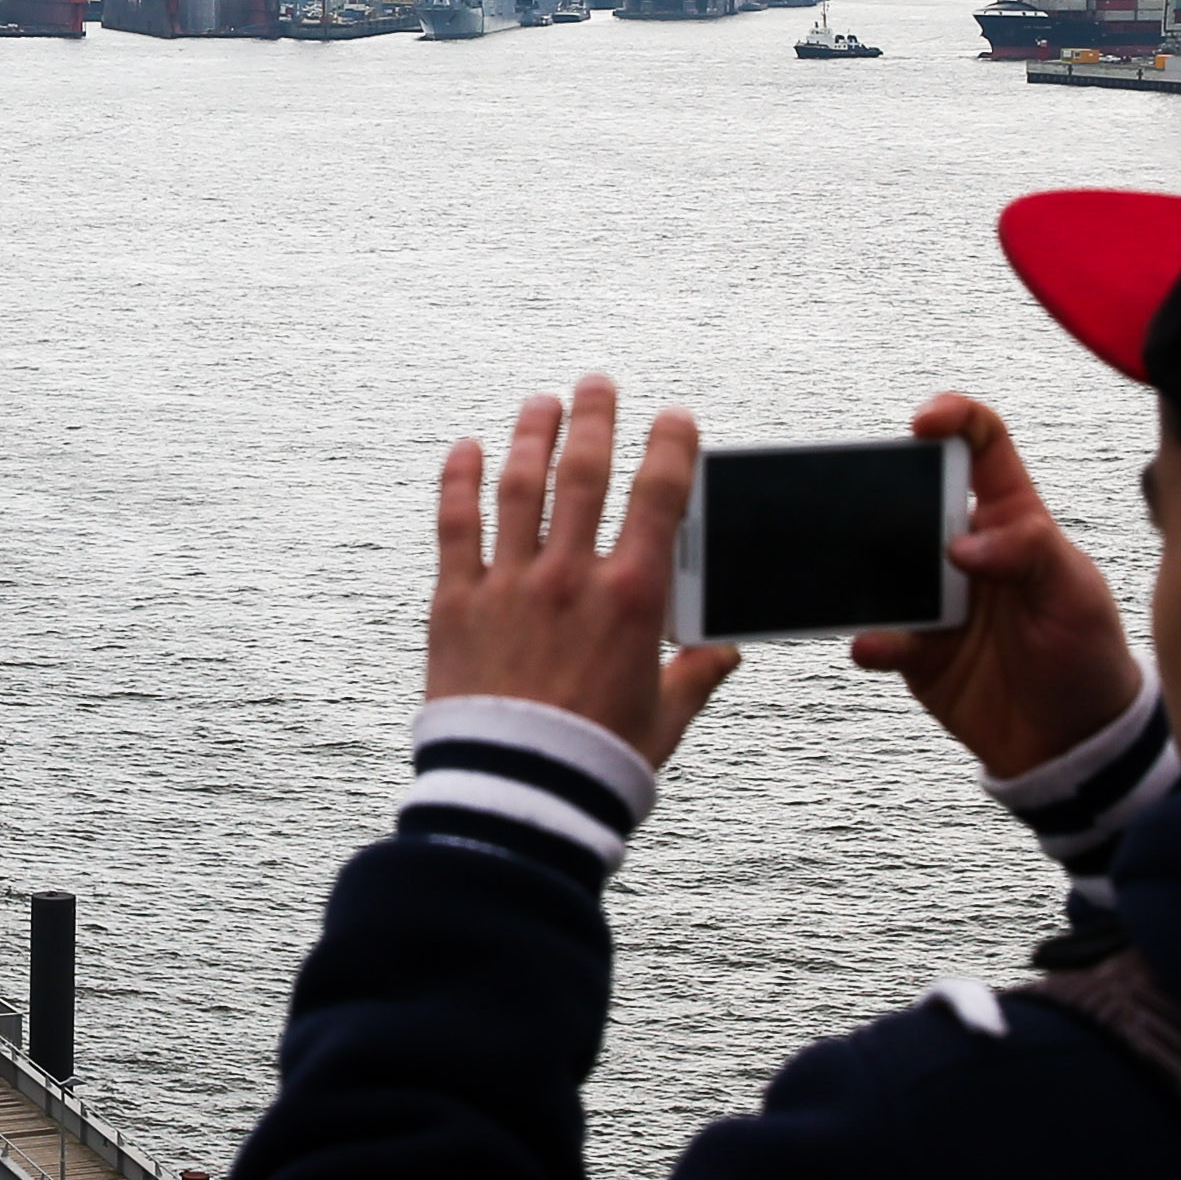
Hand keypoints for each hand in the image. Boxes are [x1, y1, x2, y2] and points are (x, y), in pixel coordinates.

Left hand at [429, 378, 743, 766]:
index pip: (660, 498)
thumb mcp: (665, 717)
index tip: (674, 420)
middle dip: (595, 418)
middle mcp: (571, 578)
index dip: (671, 447)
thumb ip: (696, 674)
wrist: (520, 794)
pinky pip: (456, 526)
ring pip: (520, 486)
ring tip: (540, 402)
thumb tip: (724, 653)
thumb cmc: (594, 763)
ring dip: (531, 434)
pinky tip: (467, 450)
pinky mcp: (457, 603)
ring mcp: (510, 584)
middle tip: (598, 386)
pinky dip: (461, 481)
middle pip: (585, 472)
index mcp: (633, 599)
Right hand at [846, 393, 1140, 776]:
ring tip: (869, 582)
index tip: (923, 423)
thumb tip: (963, 543)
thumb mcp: (1077, 594)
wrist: (1074, 743)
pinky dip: (872, 638)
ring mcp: (935, 598)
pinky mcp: (916, 648)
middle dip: (883, 492)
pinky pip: (880, 634)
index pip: (983, 446)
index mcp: (1012, 519)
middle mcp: (966, 550)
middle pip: (911, 497)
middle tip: (872, 508)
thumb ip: (1030, 554)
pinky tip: (876, 644)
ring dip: (868, 569)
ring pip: (882, 564)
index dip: (954, 418)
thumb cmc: (1089, 655)